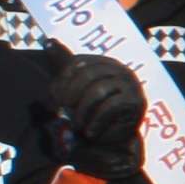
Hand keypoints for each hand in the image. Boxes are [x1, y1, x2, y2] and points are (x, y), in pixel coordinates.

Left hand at [44, 55, 147, 181]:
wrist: (111, 143)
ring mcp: (130, 85)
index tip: (58, 99)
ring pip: (99, 91)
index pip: (78, 63)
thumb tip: (48, 40)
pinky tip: (91, 131)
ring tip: (79, 124)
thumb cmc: (90, 114)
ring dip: (83, 111)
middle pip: (88, 75)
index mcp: (103, 63)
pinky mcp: (136, 102)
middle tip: (67, 113)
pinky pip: (111, 107)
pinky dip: (96, 121)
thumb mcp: (73, 87)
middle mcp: (120, 69)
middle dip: (72, 97)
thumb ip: (62, 64)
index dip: (64, 81)